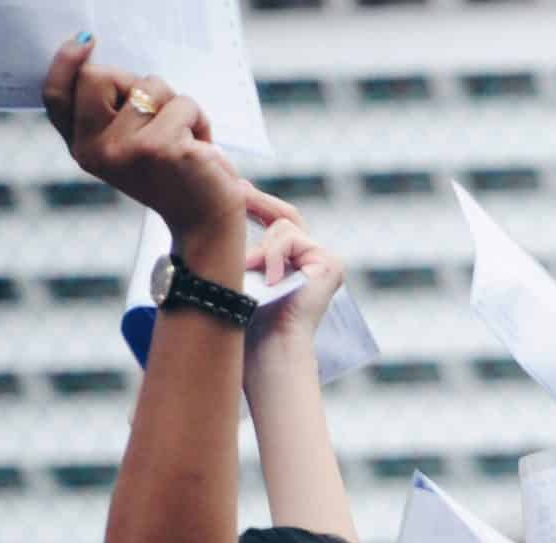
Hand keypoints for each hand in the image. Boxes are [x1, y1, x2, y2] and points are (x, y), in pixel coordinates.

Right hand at [42, 38, 244, 250]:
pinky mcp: (162, 148)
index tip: (85, 42)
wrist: (206, 224)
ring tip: (185, 138)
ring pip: (150, 85)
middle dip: (136, 81)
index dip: (65, 62)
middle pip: (99, 76)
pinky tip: (202, 149)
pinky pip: (184, 104)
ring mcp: (127, 149)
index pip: (56, 97)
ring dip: (177, 105)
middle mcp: (96, 150)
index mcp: (82, 148)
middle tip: (160, 110)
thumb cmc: (174, 178)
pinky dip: (200, 120)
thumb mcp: (130, 147)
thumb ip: (111, 113)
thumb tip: (99, 59)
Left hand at [243, 189, 343, 347]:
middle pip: (287, 216)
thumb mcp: (243, 270)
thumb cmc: (250, 317)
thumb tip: (224, 204)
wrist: (269, 342)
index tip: (236, 187)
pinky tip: (271, 280)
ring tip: (250, 272)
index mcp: (296, 264)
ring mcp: (326, 261)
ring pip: (284, 227)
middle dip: (259, 201)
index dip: (258, 204)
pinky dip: (274, 255)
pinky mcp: (331, 264)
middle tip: (235, 187)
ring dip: (261, 248)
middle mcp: (316, 261)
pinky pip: (291, 238)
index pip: (279, 223)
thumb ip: (243, 244)